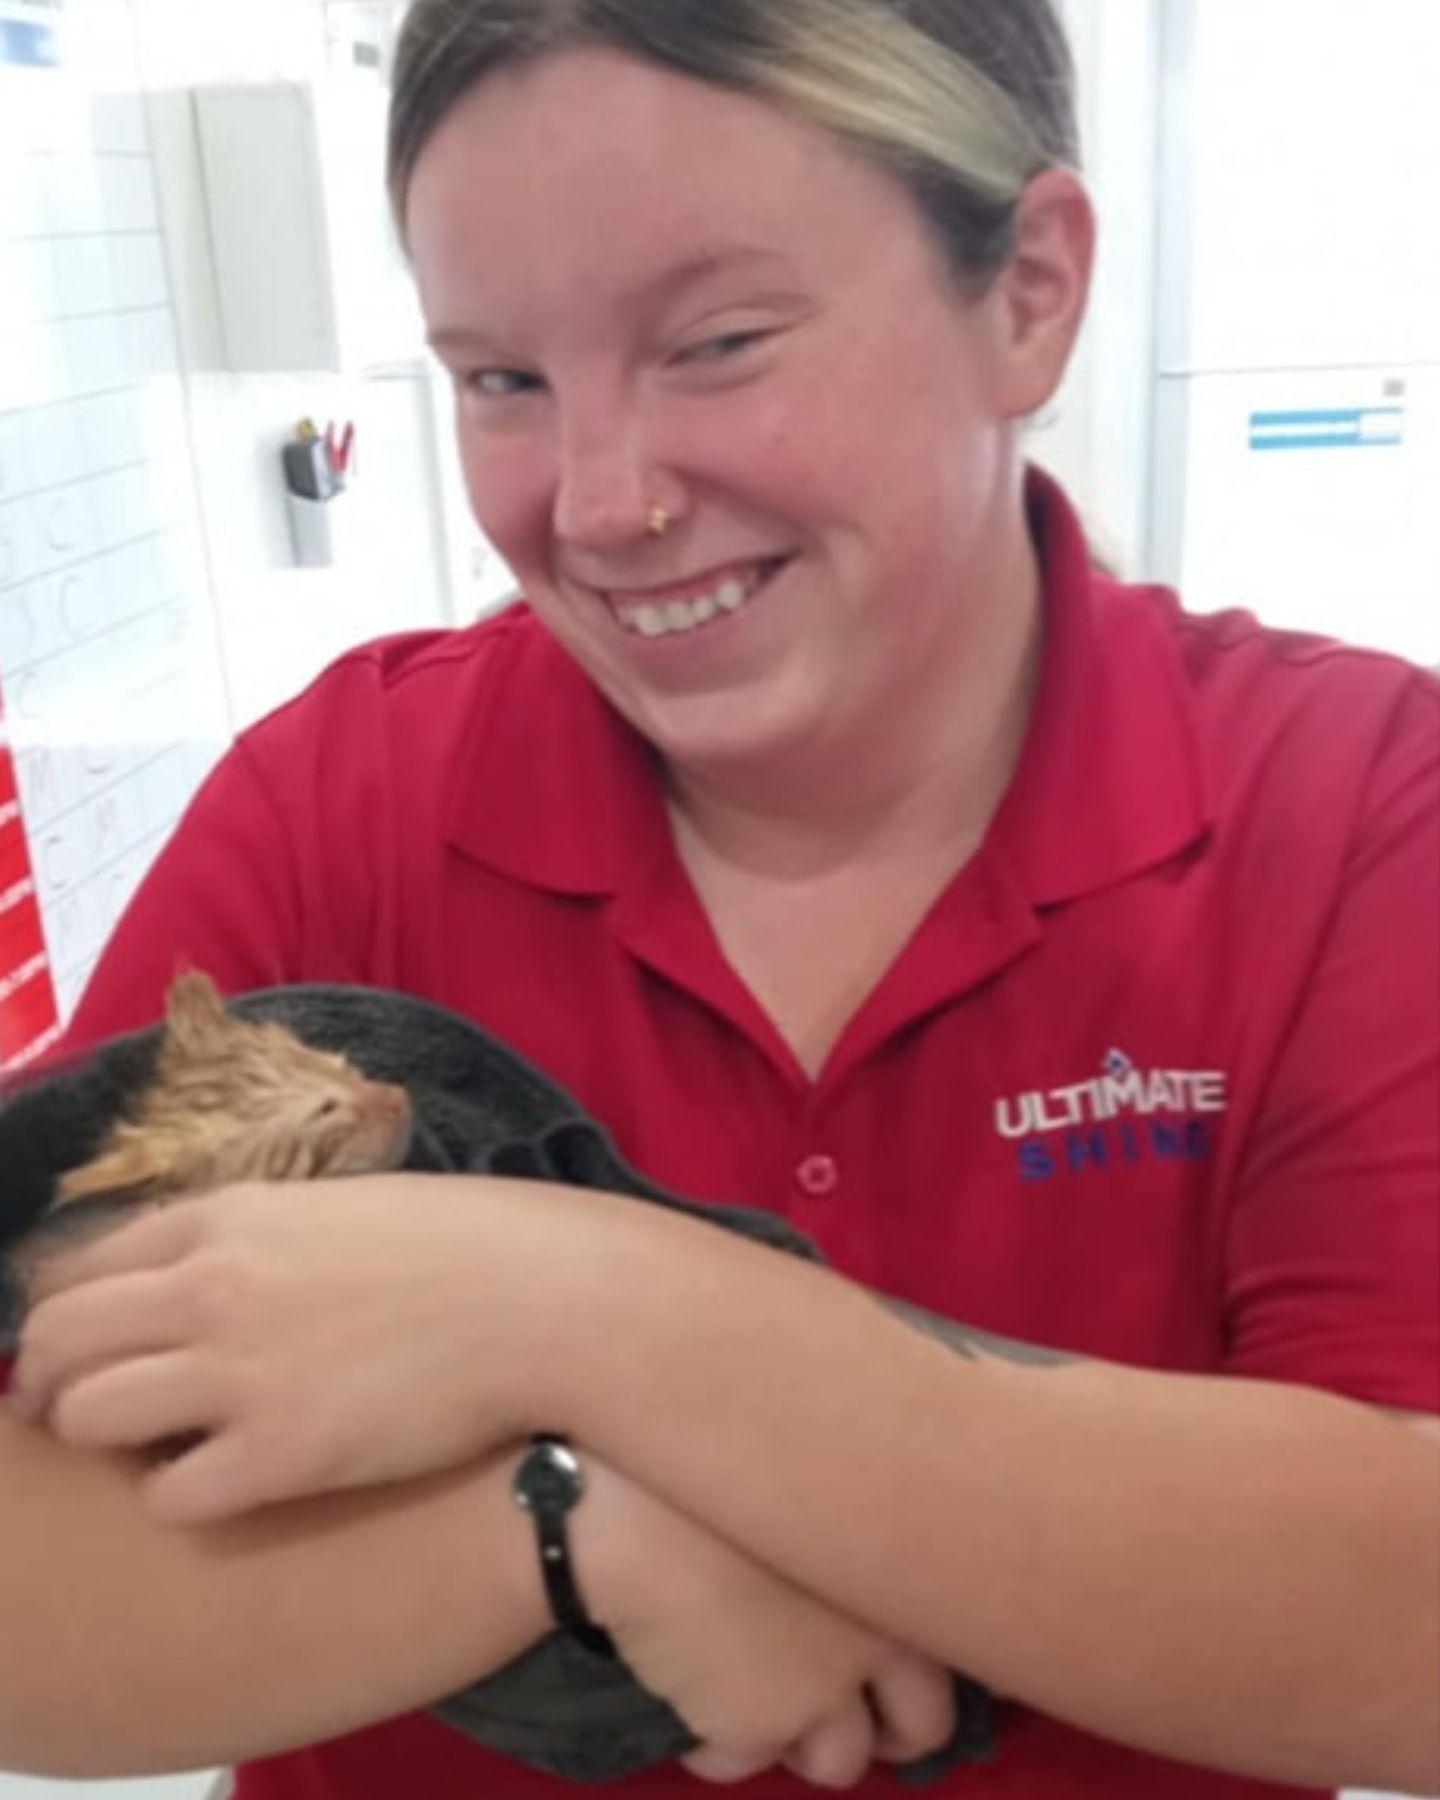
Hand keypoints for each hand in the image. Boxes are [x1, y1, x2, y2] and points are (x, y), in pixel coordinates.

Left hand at [8, 1174, 585, 1523]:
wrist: (542, 1298)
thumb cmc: (461, 1242)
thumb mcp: (335, 1207)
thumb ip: (253, 1238)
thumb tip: (203, 1276)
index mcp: (225, 1218)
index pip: (75, 1269)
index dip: (61, 1322)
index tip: (80, 1354)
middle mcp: (210, 1287)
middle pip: (55, 1343)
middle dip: (48, 1385)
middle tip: (78, 1415)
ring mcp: (239, 1371)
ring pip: (86, 1416)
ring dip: (103, 1440)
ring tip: (152, 1451)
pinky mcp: (280, 1454)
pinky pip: (167, 1496)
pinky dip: (179, 1496)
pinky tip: (223, 1484)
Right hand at [577, 1456, 955, 1786]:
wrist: (628, 1512)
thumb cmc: (701, 1466)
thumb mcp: (800, 1479)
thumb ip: (841, 1526)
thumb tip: (848, 1561)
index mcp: (896, 1568)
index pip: (956, 1648)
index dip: (917, 1667)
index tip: (885, 1666)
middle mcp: (878, 1636)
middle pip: (922, 1726)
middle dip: (885, 1729)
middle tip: (836, 1707)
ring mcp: (821, 1689)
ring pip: (837, 1760)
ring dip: (801, 1739)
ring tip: (750, 1697)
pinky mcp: (755, 1725)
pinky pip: (744, 1762)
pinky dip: (718, 1744)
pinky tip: (687, 1699)